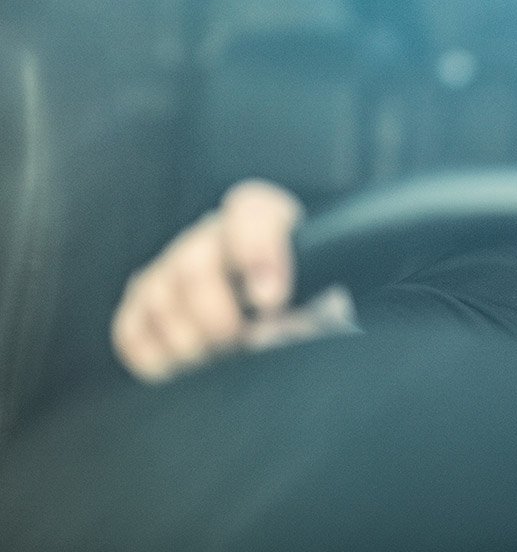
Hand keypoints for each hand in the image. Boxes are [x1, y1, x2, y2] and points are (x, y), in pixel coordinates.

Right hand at [111, 180, 354, 382]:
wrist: (272, 308)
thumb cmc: (304, 297)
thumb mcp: (320, 294)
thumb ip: (310, 310)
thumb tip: (273, 334)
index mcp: (262, 219)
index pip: (251, 215)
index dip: (257, 253)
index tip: (271, 301)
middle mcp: (210, 235)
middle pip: (194, 266)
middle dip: (215, 316)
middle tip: (237, 343)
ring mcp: (170, 265)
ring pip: (158, 298)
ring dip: (187, 341)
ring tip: (218, 358)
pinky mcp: (141, 302)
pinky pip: (131, 329)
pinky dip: (154, 356)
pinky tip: (183, 366)